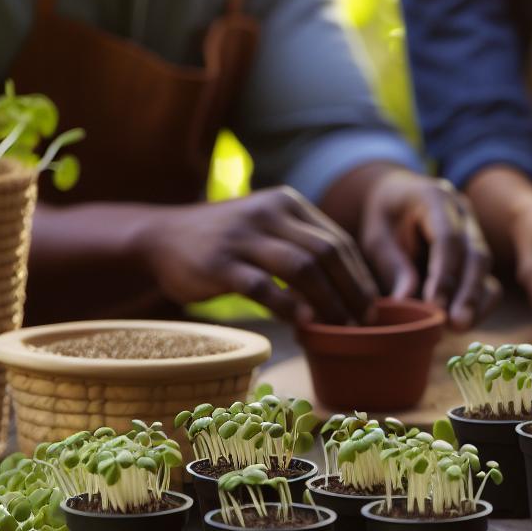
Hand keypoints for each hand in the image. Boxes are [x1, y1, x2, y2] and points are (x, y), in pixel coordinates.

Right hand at [135, 188, 376, 325]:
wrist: (160, 236)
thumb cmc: (225, 241)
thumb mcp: (266, 227)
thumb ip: (301, 245)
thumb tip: (349, 288)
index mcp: (287, 203)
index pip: (338, 240)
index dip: (360, 276)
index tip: (371, 306)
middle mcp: (268, 213)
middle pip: (327, 253)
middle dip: (351, 291)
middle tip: (362, 322)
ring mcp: (242, 237)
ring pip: (302, 267)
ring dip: (327, 301)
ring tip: (340, 327)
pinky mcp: (218, 263)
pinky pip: (262, 286)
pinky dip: (287, 306)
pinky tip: (302, 325)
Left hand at [358, 169, 499, 328]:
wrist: (399, 198)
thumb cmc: (385, 218)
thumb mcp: (378, 237)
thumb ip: (393, 266)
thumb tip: (405, 304)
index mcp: (436, 198)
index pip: (448, 239)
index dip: (444, 275)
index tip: (435, 306)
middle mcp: (464, 214)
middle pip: (476, 255)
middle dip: (468, 293)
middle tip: (457, 325)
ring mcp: (475, 232)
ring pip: (486, 270)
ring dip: (476, 302)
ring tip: (461, 328)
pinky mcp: (477, 254)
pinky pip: (487, 279)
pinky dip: (478, 303)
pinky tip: (464, 322)